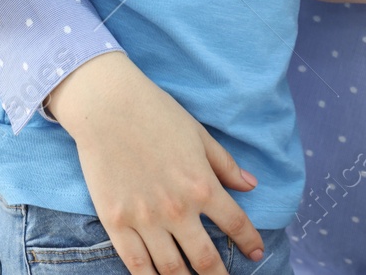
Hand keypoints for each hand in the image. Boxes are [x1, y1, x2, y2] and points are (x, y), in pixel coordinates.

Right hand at [45, 52, 264, 273]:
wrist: (108, 107)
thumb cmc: (157, 114)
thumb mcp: (199, 135)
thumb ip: (225, 165)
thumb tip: (251, 186)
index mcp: (202, 185)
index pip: (235, 224)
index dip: (249, 242)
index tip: (257, 254)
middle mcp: (177, 209)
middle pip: (205, 259)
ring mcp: (145, 219)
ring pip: (171, 269)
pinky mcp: (116, 223)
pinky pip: (135, 264)